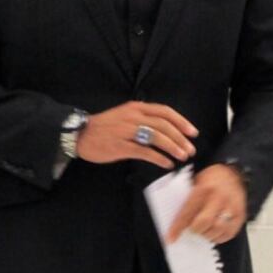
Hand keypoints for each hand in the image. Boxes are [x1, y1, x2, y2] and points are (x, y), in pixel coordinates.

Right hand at [76, 101, 197, 168]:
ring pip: (157, 137)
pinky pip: (145, 152)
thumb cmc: (105, 127)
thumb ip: (143, 119)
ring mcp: (126, 131)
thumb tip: (167, 130)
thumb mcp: (125, 115)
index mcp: (136, 107)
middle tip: (190, 149)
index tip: (193, 132)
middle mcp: (133, 116)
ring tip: (182, 157)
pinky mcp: (121, 146)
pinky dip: (159, 158)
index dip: (181, 122)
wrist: (79, 135)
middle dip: (180, 138)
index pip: (165, 111)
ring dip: (173, 147)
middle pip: (164, 125)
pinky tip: (167, 164)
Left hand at [166, 164, 246, 244]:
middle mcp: (220, 198)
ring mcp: (232, 207)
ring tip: (204, 230)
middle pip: (205, 222)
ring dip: (208, 234)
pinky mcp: (241, 215)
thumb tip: (179, 224)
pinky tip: (214, 232)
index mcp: (205, 189)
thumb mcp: (196, 184)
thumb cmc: (211, 180)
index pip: (188, 212)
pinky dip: (219, 237)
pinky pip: (228, 233)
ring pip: (218, 230)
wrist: (233, 173)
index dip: (178, 227)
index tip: (171, 238)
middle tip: (193, 229)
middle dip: (196, 230)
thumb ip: (189, 202)